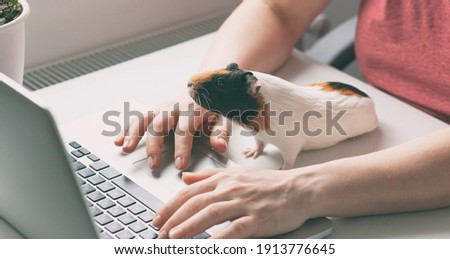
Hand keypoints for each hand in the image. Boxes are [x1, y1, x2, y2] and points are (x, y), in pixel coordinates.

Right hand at [114, 93, 230, 169]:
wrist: (206, 88)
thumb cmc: (214, 108)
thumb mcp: (224, 118)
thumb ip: (221, 132)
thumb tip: (219, 146)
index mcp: (193, 110)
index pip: (185, 130)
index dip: (182, 147)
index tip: (179, 164)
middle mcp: (175, 107)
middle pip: (160, 125)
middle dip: (155, 145)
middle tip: (153, 164)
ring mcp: (162, 108)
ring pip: (144, 119)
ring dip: (134, 134)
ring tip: (126, 149)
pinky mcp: (154, 110)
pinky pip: (138, 119)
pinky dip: (126, 129)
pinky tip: (118, 141)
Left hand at [152, 167, 313, 237]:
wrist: (300, 188)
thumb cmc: (270, 183)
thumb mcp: (237, 174)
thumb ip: (209, 176)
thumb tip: (185, 177)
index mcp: (224, 179)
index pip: (190, 191)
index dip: (170, 205)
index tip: (158, 218)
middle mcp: (232, 189)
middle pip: (196, 203)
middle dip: (174, 219)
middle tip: (160, 232)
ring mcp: (245, 203)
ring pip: (210, 214)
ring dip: (189, 226)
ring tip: (173, 238)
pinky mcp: (258, 219)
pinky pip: (234, 230)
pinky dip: (218, 238)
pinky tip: (206, 247)